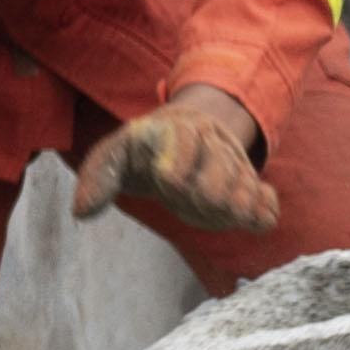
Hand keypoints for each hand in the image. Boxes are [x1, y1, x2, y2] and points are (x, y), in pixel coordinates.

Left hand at [75, 81, 274, 235]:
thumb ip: (98, 178)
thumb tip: (81, 213)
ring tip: (211, 211)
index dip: (176, 174)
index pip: (186, 149)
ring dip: (229, 211)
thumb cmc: (142, 150)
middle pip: (223, 174)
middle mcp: (211, 143)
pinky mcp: (252, 184)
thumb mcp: (114, 155)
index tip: (167, 183)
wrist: (185, 132)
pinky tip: (247, 218)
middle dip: (204, 197)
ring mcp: (235, 164)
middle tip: (188, 200)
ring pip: (246, 192)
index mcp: (176, 130)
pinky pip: (268, 205)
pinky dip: (259, 215)